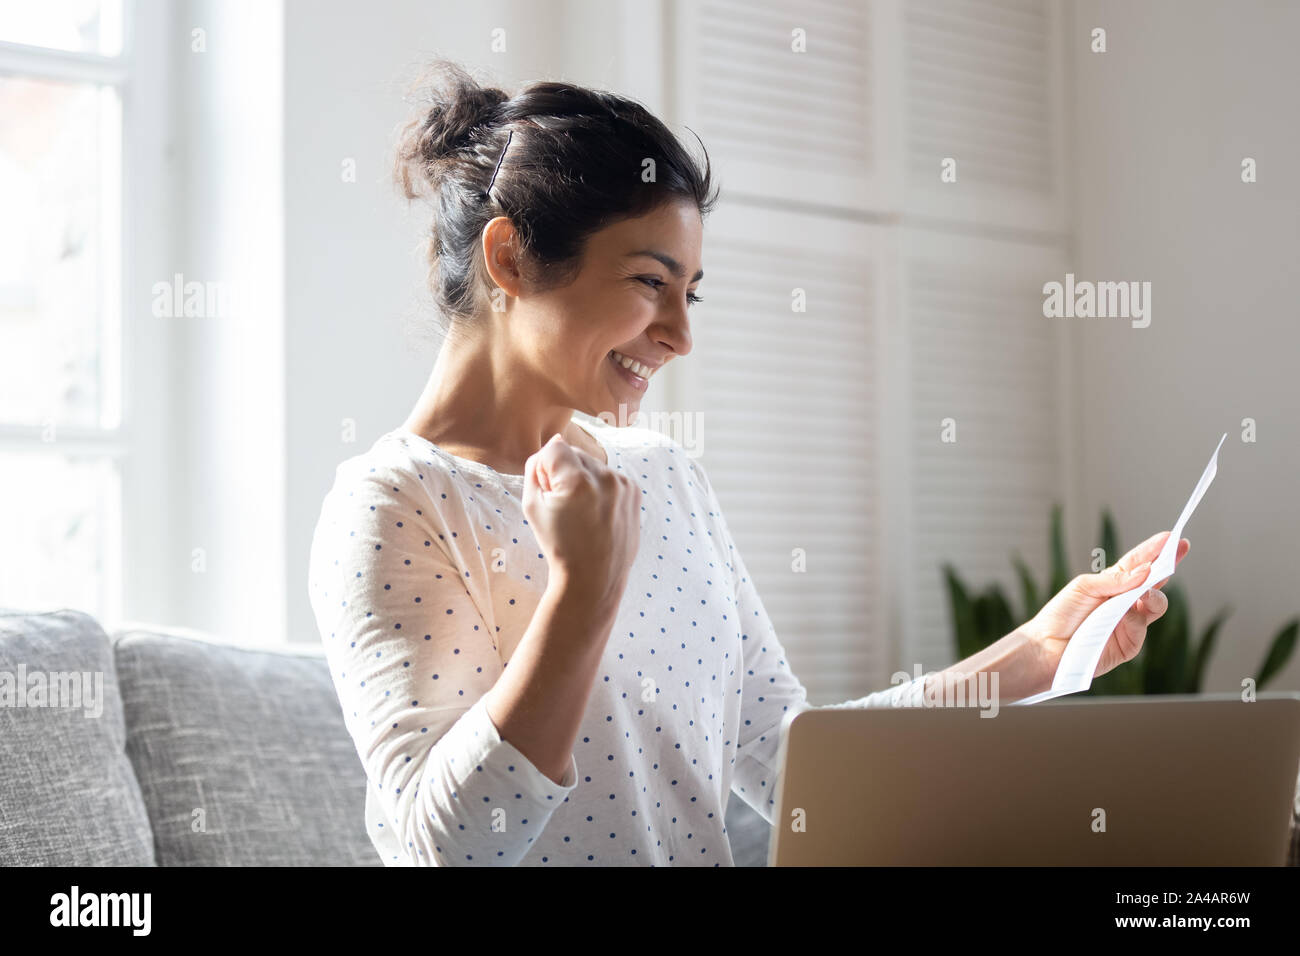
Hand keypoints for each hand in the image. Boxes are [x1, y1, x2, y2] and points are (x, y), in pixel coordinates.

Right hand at [522, 433, 639, 607]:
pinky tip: (596, 513)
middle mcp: (604, 478)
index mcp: (576, 481)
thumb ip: (535, 469)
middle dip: (564, 471)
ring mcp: (623, 485)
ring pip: (592, 464)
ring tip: (581, 512)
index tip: (547, 490)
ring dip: (583, 478)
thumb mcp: (532, 507)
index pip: (554, 447)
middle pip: (574, 453)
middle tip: (564, 505)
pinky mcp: (634, 492)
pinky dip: (600, 488)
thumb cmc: (558, 545)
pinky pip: (609, 477)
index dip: (544, 467)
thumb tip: (553, 441)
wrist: (593, 577)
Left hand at [1026, 531, 1190, 681]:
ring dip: (1154, 592)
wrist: (1046, 646)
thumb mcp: (1084, 587)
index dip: (1155, 550)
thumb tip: (1146, 570)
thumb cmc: (1062, 613)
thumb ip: (1115, 580)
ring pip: (1155, 604)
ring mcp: (1130, 623)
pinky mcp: (1129, 644)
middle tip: (1178, 550)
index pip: (1138, 564)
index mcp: (1113, 583)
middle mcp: (1125, 601)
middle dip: (1168, 565)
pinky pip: (1140, 627)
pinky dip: (1134, 618)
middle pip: (1155, 582)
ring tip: (1150, 585)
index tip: (1173, 537)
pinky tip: (1127, 612)